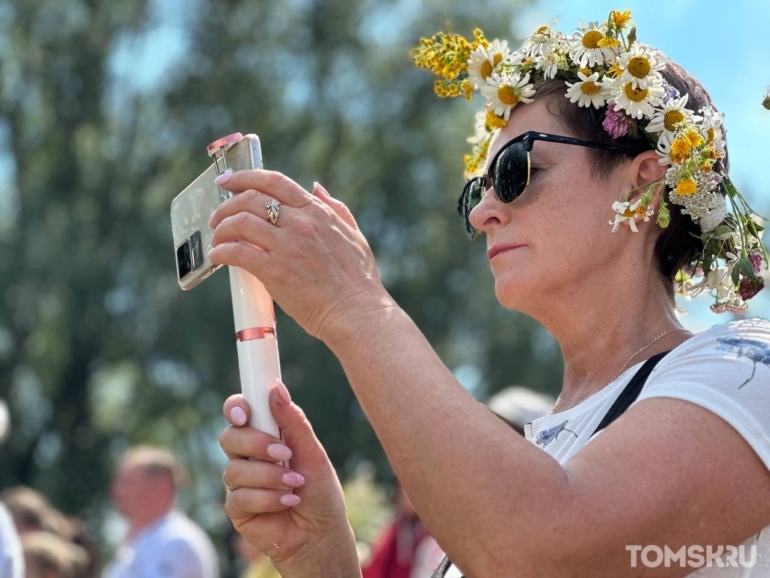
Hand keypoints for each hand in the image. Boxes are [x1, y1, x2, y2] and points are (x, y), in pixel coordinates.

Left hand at [208, 171, 394, 342]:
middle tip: (218, 217)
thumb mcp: (354, 234)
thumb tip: (316, 188)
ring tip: (218, 239)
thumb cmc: (358, 280)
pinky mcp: (275, 271)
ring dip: (222, 229)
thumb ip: (335, 208)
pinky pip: (238, 253)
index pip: (275, 182)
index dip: (245, 176)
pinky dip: (222, 252)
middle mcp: (300, 224)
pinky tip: (218, 256)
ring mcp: (287, 246)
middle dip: (227, 205)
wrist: (356, 312)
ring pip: (240, 222)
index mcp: (317, 212)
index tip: (227, 181)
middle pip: (251, 199)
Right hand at [220, 382, 360, 576]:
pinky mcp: (237, 508)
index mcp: (265, 435)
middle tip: (284, 454)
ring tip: (295, 485)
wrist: (322, 534)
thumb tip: (276, 388)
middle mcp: (248, 456)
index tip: (247, 412)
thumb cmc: (320, 492)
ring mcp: (240, 482)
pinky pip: (239, 496)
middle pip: (229, 437)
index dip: (237, 407)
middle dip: (256, 444)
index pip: (240, 412)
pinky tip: (287, 502)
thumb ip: (293, 421)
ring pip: (234, 469)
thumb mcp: (313, 452)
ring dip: (269, 476)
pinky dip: (267, 498)